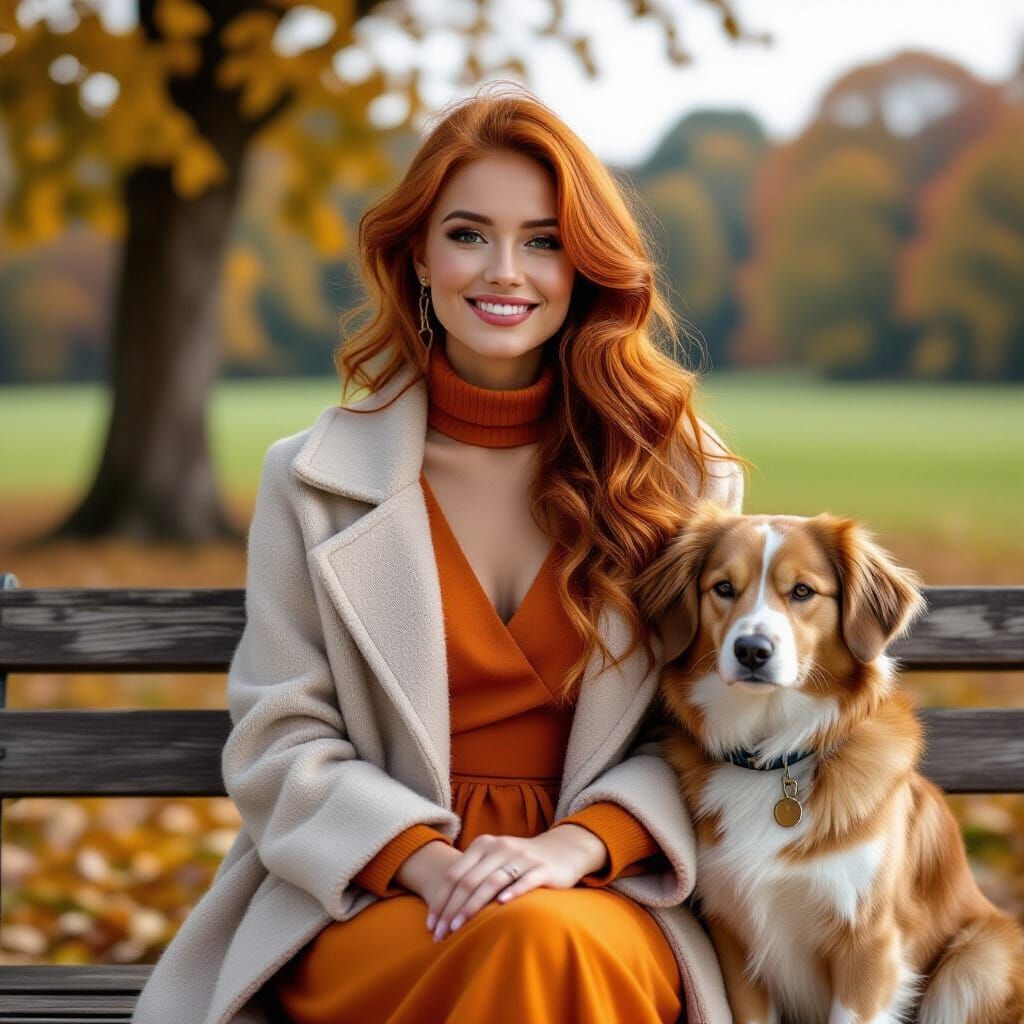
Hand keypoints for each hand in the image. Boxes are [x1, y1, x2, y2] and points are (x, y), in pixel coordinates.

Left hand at [426, 824, 605, 941]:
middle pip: (469, 880)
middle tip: (440, 934)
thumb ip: (472, 874)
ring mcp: (522, 857)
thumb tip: (441, 908)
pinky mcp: (542, 868)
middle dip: (451, 910)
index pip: (454, 874)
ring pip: (492, 882)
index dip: (440, 900)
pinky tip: (501, 905)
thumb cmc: (519, 861)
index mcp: (484, 844)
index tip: (430, 925)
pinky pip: (525, 881)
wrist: (562, 850)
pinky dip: (512, 892)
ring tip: (458, 928)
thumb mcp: (493, 860)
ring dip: (472, 907)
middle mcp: (500, 847)